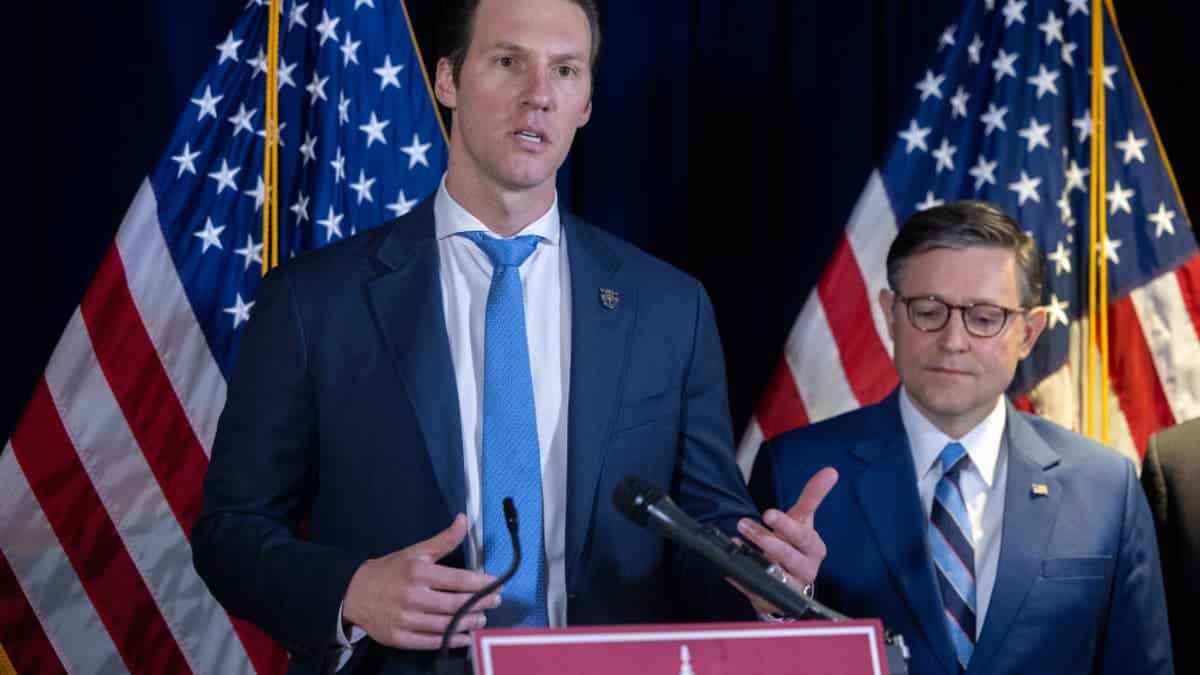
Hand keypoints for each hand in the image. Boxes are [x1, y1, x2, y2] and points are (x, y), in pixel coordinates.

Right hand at [342, 514, 500, 649]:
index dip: (480, 583)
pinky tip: (465, 637)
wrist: (355, 594)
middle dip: (480, 603)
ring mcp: (405, 620)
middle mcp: (412, 597)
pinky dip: (451, 640)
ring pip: (446, 625)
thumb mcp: (415, 551)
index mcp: (418, 573)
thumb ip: (443, 540)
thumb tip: (463, 519)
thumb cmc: (390, 571)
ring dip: (469, 623)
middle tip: (495, 602)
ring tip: (482, 619)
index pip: (458, 579)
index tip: (496, 584)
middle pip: (455, 604)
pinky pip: (431, 642)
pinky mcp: (400, 638)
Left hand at [732, 467, 838, 614]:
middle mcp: (806, 567)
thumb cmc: (796, 545)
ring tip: (737, 538)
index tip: (768, 513)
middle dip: (767, 539)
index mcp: (814, 547)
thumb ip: (812, 497)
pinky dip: (743, 575)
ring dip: (753, 554)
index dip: (786, 525)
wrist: (791, 580)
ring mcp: (792, 585)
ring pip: (774, 571)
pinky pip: (757, 586)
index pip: (803, 534)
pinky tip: (731, 564)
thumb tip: (831, 471)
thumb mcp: (802, 521)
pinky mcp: (775, 597)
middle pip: (789, 554)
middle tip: (744, 524)